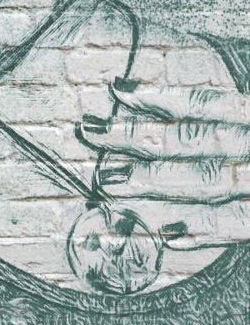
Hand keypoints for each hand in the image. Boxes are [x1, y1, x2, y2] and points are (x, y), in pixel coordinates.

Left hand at [77, 79, 249, 250]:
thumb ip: (225, 116)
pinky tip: (163, 234)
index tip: (116, 90)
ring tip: (108, 183)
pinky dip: (199, 229)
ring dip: (152, 184)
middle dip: (135, 138)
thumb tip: (159, 102)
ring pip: (202, 183)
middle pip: (188, 140)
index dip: (156, 97)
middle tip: (91, 133)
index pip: (201, 104)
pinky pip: (233, 226)